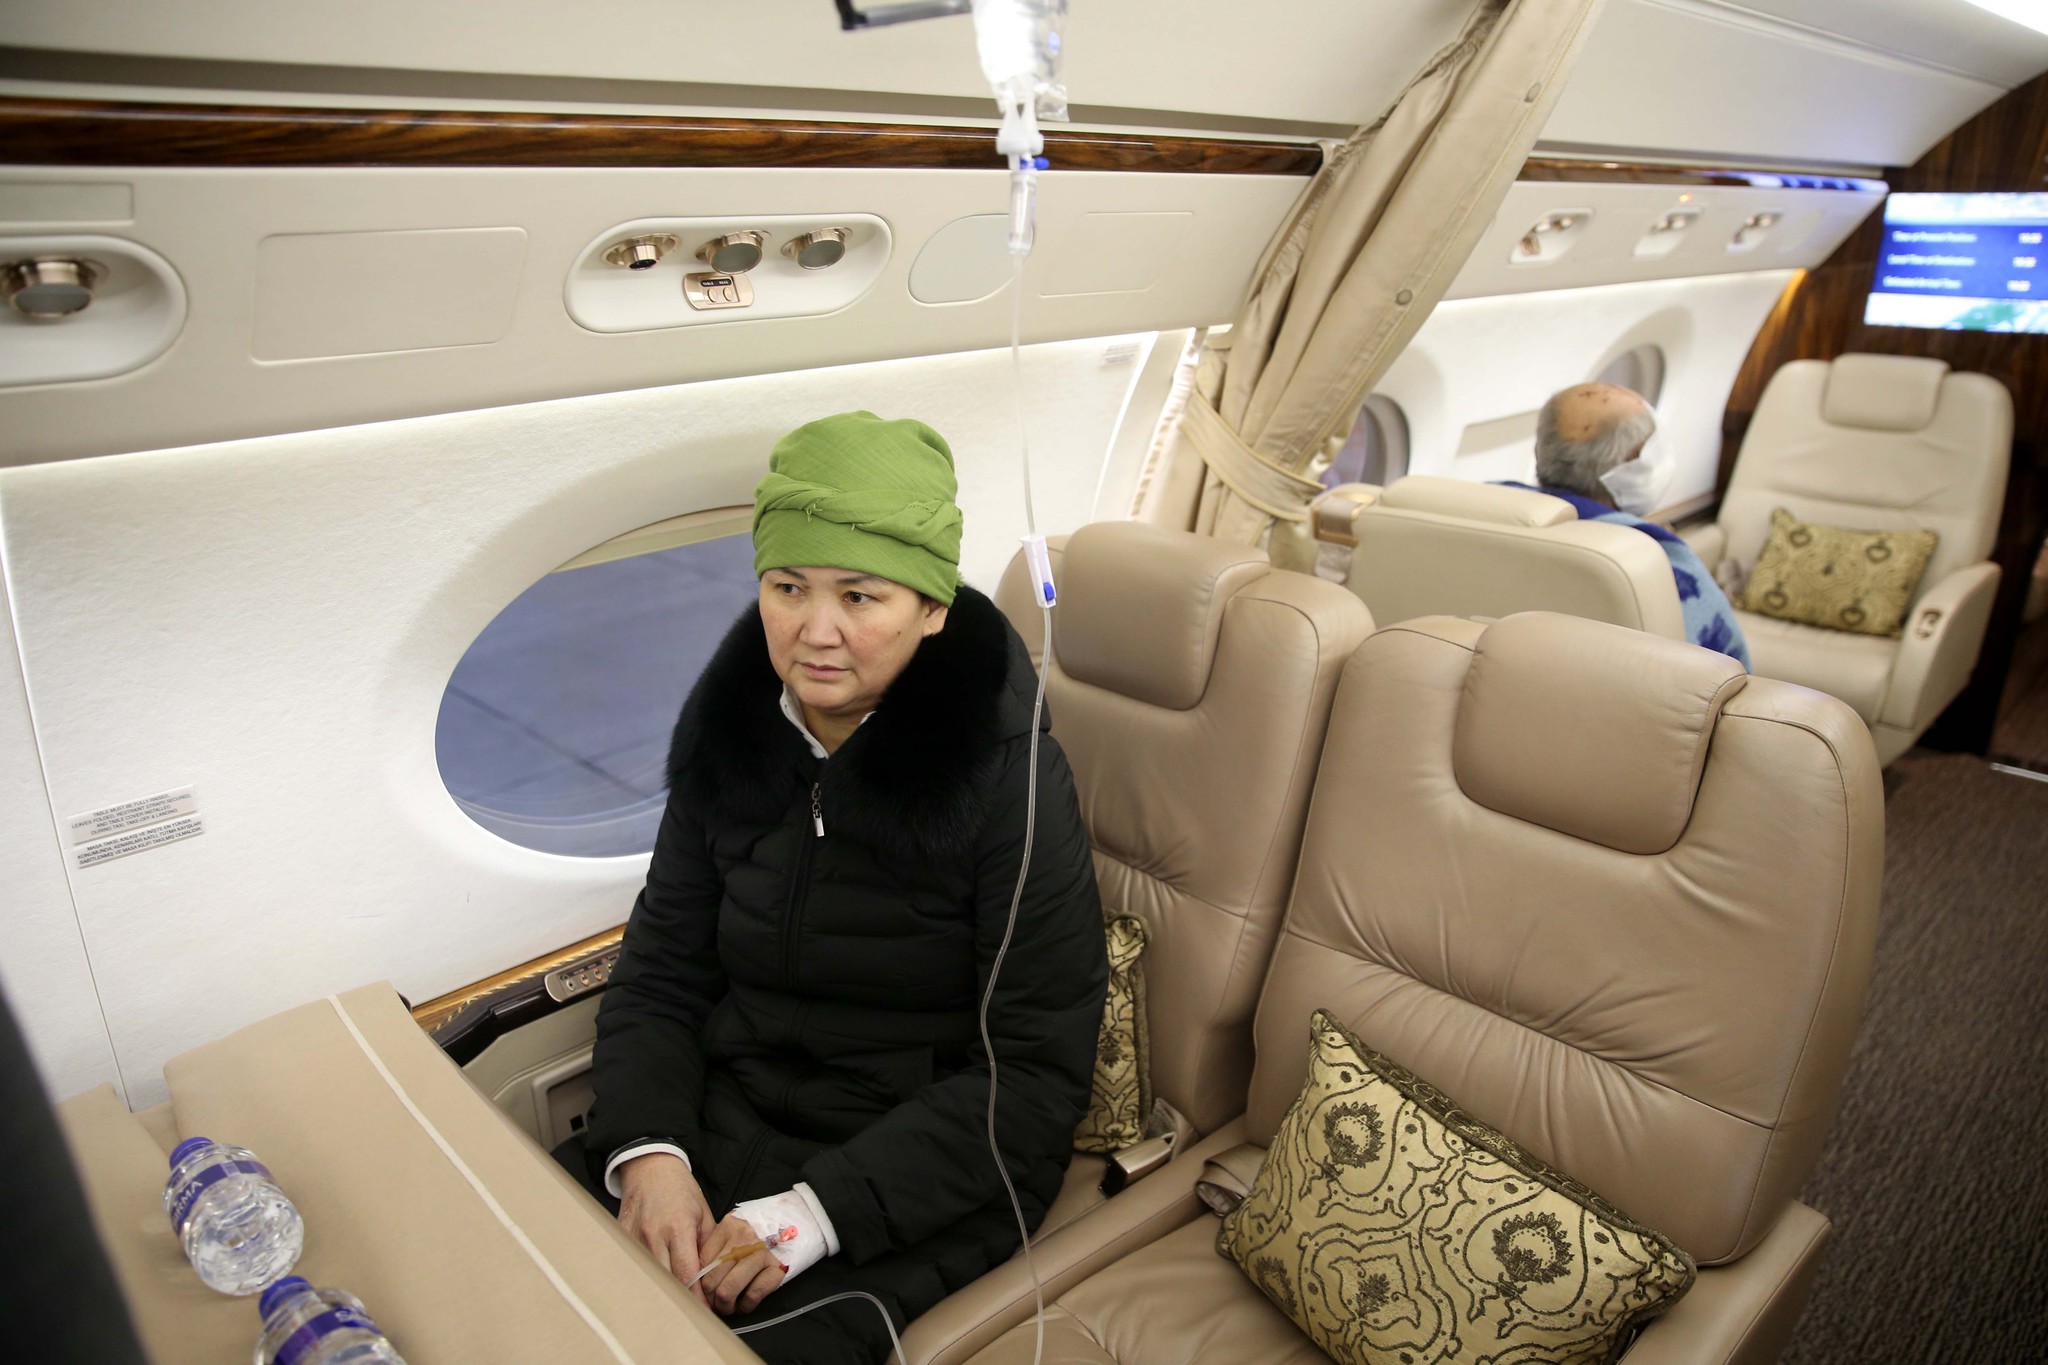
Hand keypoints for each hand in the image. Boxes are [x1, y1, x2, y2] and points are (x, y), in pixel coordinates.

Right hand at [616, 1152, 716, 1299]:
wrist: (650, 1167)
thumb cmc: (680, 1189)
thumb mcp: (703, 1214)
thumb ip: (708, 1247)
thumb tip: (712, 1279)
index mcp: (679, 1227)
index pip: (687, 1274)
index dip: (696, 1298)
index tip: (705, 1312)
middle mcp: (654, 1235)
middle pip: (666, 1281)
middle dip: (680, 1300)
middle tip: (692, 1313)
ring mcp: (634, 1238)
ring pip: (648, 1277)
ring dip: (662, 1292)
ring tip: (674, 1302)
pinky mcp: (621, 1239)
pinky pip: (634, 1267)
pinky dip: (645, 1278)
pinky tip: (654, 1284)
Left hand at [695, 1212, 787, 1315]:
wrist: (799, 1223)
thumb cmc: (761, 1233)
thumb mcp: (734, 1232)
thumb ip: (716, 1249)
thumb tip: (694, 1282)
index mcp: (729, 1225)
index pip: (702, 1264)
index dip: (699, 1286)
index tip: (702, 1295)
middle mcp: (744, 1236)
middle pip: (711, 1280)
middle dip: (711, 1299)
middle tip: (717, 1303)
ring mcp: (762, 1251)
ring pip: (728, 1290)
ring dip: (726, 1306)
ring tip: (730, 1306)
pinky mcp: (778, 1266)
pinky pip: (753, 1295)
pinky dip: (747, 1305)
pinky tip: (747, 1302)